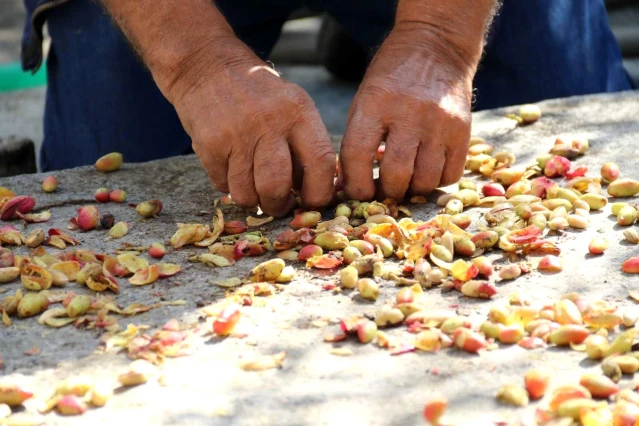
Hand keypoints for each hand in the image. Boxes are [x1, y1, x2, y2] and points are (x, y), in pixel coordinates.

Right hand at [168, 40, 335, 216]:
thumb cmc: (258, 95)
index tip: (312, 201)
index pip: (320, 163)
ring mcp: (237, 134)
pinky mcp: (209, 143)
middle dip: (278, 205)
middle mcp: (269, 122)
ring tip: (253, 186)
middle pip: (277, 186)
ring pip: (246, 192)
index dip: (319, 192)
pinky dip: (227, 184)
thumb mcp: (291, 106)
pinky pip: (222, 184)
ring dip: (251, 198)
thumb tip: (313, 192)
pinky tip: (231, 167)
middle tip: (277, 204)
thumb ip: (305, 145)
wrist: (207, 66)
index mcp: (299, 112)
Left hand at [339, 27, 474, 200]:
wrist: (436, 46)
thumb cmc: (392, 78)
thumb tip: (349, 188)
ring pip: (425, 180)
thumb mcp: (365, 99)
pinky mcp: (463, 130)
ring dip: (412, 190)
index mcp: (376, 104)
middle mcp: (410, 114)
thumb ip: (357, 140)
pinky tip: (426, 171)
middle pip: (397, 174)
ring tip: (405, 182)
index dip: (355, 184)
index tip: (358, 192)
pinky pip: (450, 174)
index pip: (358, 155)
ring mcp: (440, 123)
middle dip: (386, 192)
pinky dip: (436, 181)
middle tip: (384, 190)